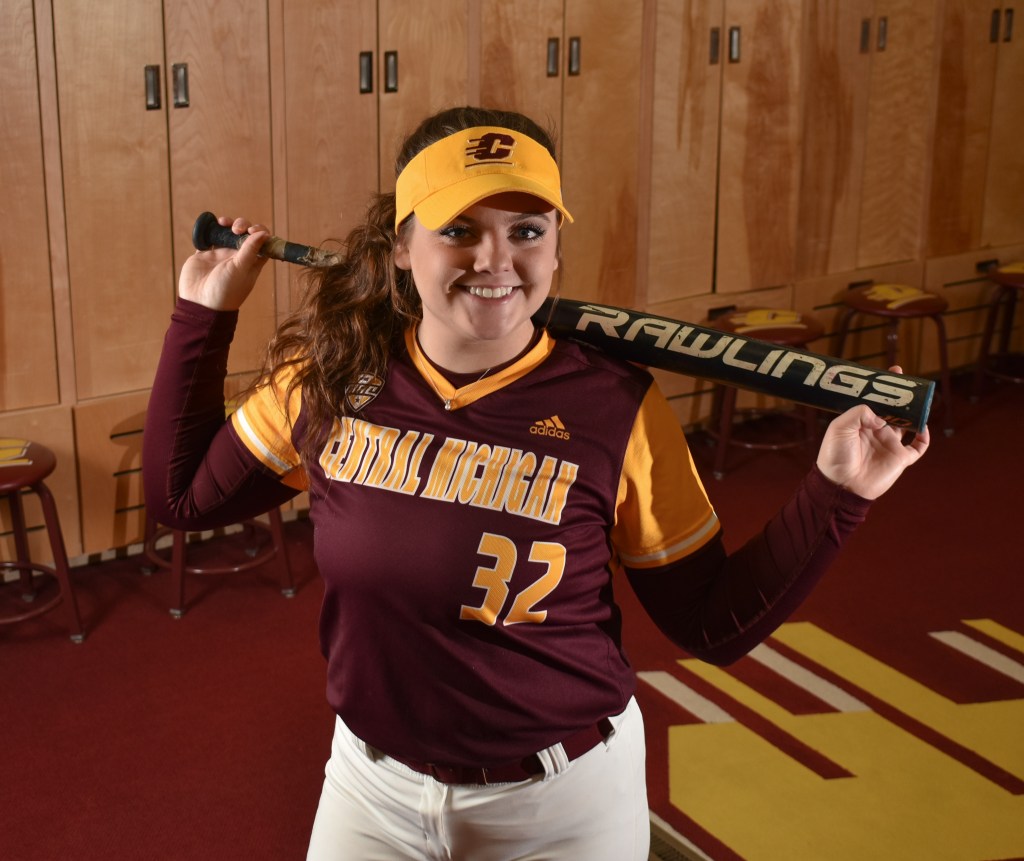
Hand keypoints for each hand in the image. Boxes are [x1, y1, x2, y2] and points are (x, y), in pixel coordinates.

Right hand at [178, 216, 269, 310]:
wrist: (200, 303)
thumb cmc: (226, 290)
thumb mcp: (241, 269)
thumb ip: (251, 250)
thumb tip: (265, 233)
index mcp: (251, 263)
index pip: (262, 243)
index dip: (260, 233)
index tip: (254, 231)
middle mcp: (237, 257)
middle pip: (244, 234)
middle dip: (243, 225)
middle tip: (237, 230)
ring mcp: (221, 254)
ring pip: (227, 232)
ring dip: (228, 223)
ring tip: (224, 223)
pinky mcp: (205, 253)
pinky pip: (210, 235)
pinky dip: (211, 227)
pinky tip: (213, 225)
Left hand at [816, 368, 929, 499]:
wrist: (841, 486)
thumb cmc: (834, 456)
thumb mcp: (839, 428)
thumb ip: (859, 413)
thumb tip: (881, 416)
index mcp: (861, 422)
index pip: (875, 400)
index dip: (884, 387)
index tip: (893, 372)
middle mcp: (877, 431)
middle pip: (894, 409)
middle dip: (903, 396)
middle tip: (910, 383)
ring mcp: (890, 444)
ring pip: (908, 424)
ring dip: (915, 413)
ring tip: (920, 400)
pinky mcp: (900, 459)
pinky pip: (918, 447)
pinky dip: (924, 437)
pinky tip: (924, 426)